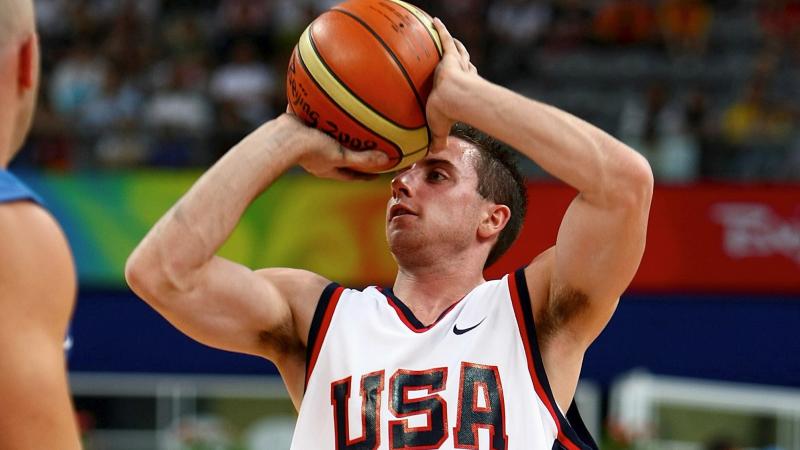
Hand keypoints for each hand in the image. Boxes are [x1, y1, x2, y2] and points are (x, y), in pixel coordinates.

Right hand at [282, 112, 388, 179]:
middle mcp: (318, 157)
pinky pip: (313, 115)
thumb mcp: (341, 156)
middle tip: (368, 146)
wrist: (282, 137)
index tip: (378, 174)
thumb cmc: (310, 150)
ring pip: (327, 135)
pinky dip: (321, 108)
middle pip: (340, 156)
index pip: (351, 174)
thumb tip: (387, 160)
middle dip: (353, 152)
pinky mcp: (299, 125)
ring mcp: (307, 141)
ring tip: (349, 119)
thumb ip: (362, 158)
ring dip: (337, 130)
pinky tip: (328, 95)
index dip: (365, 175)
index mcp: (328, 167)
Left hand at [426, 18, 477, 152]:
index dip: (467, 79)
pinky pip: (444, 39)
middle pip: (465, 64)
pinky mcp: (449, 56)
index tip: (467, 78)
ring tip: (449, 38)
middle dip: (464, 60)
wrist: (454, 99)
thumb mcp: (440, 129)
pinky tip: (434, 20)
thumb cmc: (449, 114)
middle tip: (462, 57)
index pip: (467, 82)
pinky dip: (440, 30)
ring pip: (457, 51)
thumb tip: (430, 154)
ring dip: (453, 44)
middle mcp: (464, 75)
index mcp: (464, 90)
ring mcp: (456, 64)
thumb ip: (437, 140)